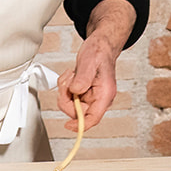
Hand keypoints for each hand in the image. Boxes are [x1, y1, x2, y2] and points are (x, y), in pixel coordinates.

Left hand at [54, 0, 134, 131]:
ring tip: (72, 75)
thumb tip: (75, 92)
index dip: (80, 125)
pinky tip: (72, 75)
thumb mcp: (89, 62)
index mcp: (105, 94)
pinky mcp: (83, 93)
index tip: (68, 125)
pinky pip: (69, 97)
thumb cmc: (99, 52)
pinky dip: (66, 86)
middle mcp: (99, 98)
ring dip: (66, 90)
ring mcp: (90, 97)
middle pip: (78, 111)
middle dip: (68, 97)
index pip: (93, 117)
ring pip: (71, 104)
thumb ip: (83, 78)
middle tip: (68, 81)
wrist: (100, 45)